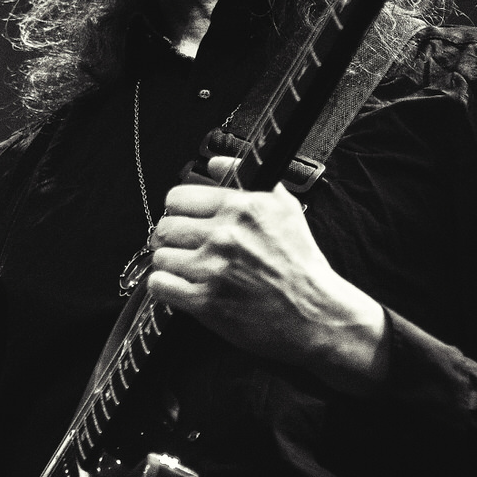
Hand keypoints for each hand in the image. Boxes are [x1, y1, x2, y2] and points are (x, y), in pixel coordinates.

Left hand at [148, 155, 388, 393]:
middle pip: (164, 228)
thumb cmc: (302, 265)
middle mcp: (226, 235)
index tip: (185, 221)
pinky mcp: (206, 302)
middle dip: (173, 239)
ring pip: (160, 257)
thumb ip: (245, 177)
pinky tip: (181, 288)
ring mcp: (214, 269)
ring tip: (189, 270)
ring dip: (170, 265)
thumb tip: (215, 162)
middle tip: (186, 249)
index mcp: (242, 209)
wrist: (317, 314)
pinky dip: (165, 288)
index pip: (178, 198)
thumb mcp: (284, 208)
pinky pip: (160, 285)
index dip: (178, 211)